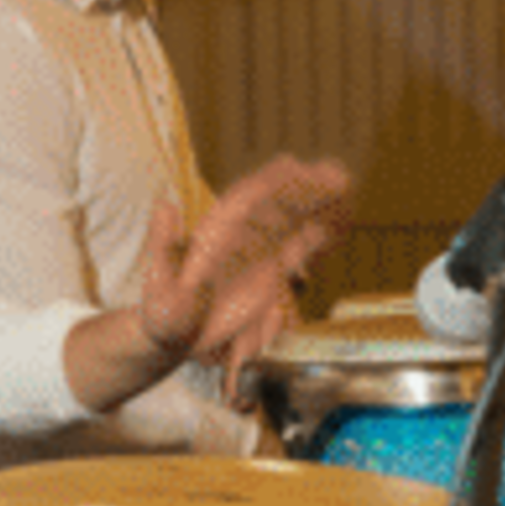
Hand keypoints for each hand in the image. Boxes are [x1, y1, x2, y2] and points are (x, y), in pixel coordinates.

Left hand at [139, 155, 352, 370]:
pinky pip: (296, 251)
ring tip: (346, 188)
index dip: (270, 182)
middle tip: (337, 173)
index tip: (295, 165)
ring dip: (316, 206)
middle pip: (275, 206)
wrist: (174, 340)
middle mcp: (237, 238)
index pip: (245, 200)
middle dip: (304, 188)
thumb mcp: (158, 281)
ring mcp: (255, 255)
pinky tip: (338, 229)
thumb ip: (162, 244)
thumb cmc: (161, 312)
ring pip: (290, 223)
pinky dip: (317, 239)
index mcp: (212, 234)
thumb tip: (164, 204)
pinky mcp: (268, 276)